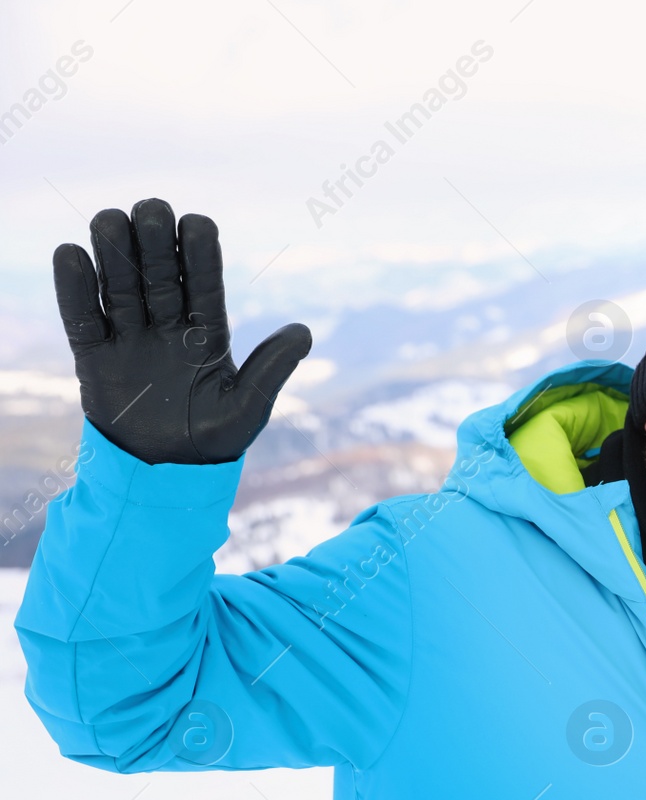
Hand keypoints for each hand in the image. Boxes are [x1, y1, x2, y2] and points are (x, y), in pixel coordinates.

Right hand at [53, 198, 311, 463]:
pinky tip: (71, 254)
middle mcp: (167, 327)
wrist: (168, 474)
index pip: (203, 284)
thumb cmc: (216, 439)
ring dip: (114, 252)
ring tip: (110, 219)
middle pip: (157, 274)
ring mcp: (130, 338)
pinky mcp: (94, 357)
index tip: (198, 223)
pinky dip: (74, 288)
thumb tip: (304, 331)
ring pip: (118, 285)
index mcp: (207, 333)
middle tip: (152, 209)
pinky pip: (82, 317)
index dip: (200, 255)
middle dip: (154, 241)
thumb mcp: (248, 407)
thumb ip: (271, 369)